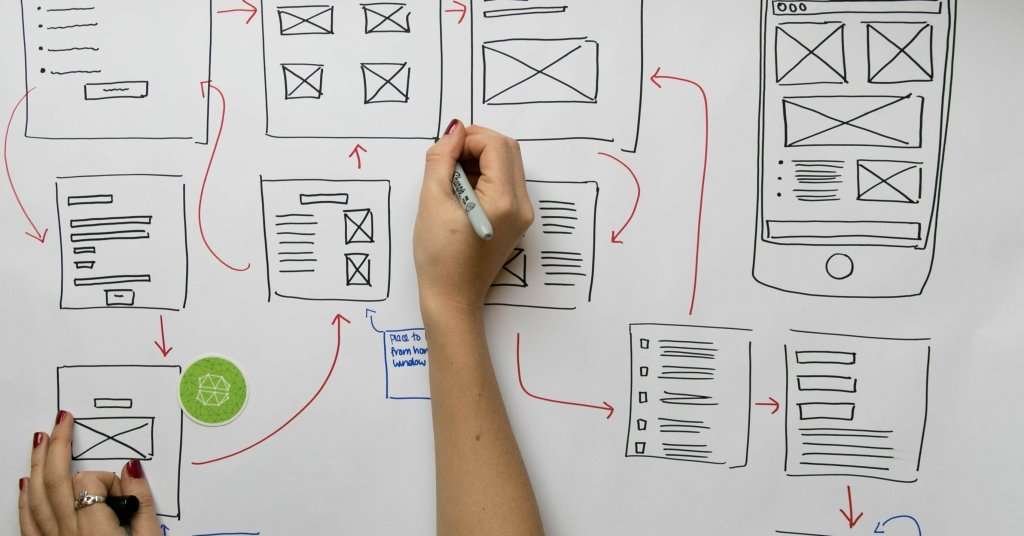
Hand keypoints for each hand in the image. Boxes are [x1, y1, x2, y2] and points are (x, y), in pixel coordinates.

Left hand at [18, 411, 161, 535]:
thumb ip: (143, 503)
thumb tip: (133, 468)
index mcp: (95, 528)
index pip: (89, 482)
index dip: (107, 479)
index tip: (124, 494)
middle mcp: (68, 532)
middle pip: (56, 480)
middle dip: (58, 446)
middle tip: (62, 420)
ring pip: (37, 497)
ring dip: (38, 464)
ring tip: (40, 439)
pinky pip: (28, 521)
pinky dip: (25, 499)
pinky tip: (26, 482)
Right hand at [414, 121, 533, 314]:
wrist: (452, 299)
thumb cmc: (439, 256)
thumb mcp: (432, 201)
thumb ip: (441, 159)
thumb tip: (453, 129)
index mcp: (504, 200)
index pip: (495, 145)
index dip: (468, 138)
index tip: (443, 152)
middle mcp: (522, 204)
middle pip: (507, 150)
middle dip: (476, 144)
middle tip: (446, 158)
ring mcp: (522, 213)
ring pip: (507, 164)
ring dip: (479, 158)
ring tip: (450, 177)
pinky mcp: (516, 220)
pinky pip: (505, 182)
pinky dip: (484, 175)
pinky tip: (462, 190)